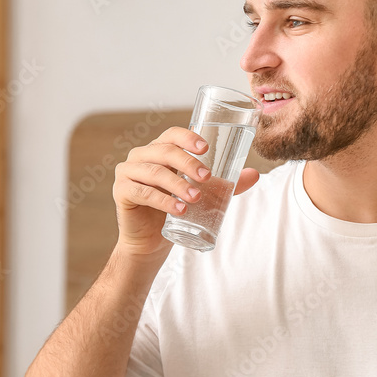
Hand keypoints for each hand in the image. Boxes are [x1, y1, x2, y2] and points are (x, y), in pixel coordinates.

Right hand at [112, 126, 259, 258]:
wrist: (151, 242)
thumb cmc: (176, 211)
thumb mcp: (203, 195)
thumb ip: (225, 185)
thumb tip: (255, 175)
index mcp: (159, 150)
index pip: (172, 135)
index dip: (187, 137)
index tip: (206, 148)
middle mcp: (142, 156)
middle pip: (165, 151)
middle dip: (188, 163)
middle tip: (207, 178)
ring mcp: (128, 172)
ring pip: (154, 172)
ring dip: (178, 184)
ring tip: (196, 198)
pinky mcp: (122, 192)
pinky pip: (142, 192)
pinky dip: (162, 201)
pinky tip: (179, 209)